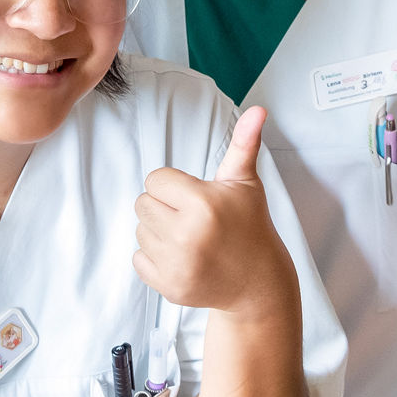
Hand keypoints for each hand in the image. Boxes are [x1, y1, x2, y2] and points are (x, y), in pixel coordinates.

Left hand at [133, 107, 294, 319]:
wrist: (258, 283)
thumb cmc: (249, 224)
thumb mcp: (244, 182)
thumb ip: (244, 143)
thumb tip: (258, 109)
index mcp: (203, 204)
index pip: (155, 179)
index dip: (174, 185)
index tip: (195, 197)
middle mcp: (187, 235)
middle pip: (143, 203)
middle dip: (164, 207)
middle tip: (192, 218)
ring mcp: (177, 264)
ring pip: (140, 231)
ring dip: (159, 232)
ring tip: (190, 238)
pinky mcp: (169, 286)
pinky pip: (138, 259)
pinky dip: (155, 258)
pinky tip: (183, 258)